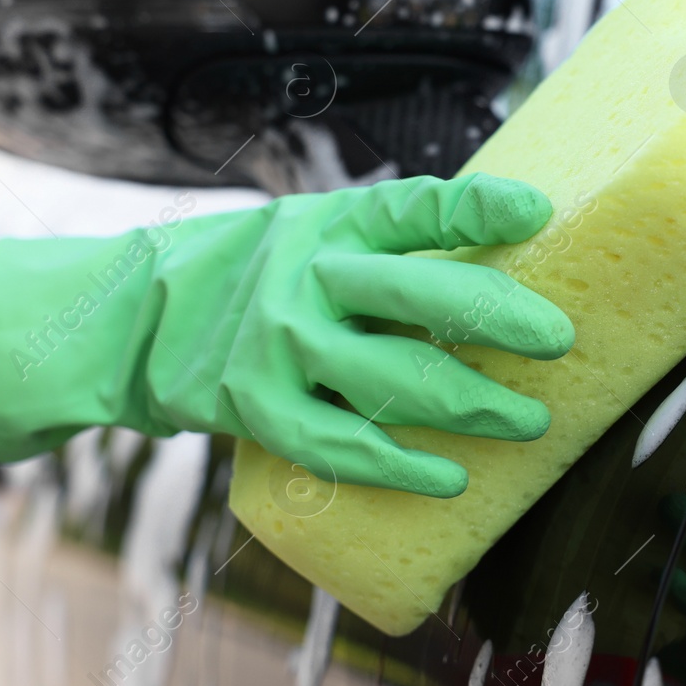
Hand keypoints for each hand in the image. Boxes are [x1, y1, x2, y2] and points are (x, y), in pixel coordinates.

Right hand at [0, 174, 575, 495]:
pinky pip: (341, 445)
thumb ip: (376, 250)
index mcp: (326, 224)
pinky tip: (448, 478)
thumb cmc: (242, 275)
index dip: (479, 208)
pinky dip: (399, 466)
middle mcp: (305, 277)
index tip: (539, 211)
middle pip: (419, 294)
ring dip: (472, 404)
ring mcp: (278, 344)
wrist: (124, 320)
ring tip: (529, 422)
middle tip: (561, 341)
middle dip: (501, 319)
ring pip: (394, 378)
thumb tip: (484, 264)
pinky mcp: (255, 407)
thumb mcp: (302, 234)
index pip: (414, 207)